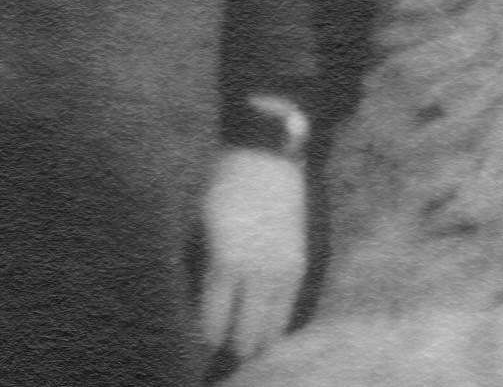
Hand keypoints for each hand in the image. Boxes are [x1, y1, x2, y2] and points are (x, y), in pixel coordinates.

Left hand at [194, 146, 308, 370]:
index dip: (208, 334)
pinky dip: (278, 322)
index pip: (216, 318)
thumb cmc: (224, 185)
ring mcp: (282, 270)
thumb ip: (204, 265)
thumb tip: (204, 300)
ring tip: (247, 346)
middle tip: (225, 348)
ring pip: (273, 326)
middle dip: (234, 344)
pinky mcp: (299, 264)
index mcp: (226, 262)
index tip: (205, 340)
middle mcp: (257, 272)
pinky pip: (289, 307)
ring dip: (258, 339)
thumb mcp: (202, 224)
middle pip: (246, 331)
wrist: (267, 155)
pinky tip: (269, 328)